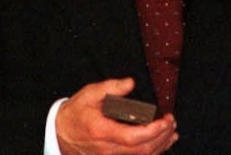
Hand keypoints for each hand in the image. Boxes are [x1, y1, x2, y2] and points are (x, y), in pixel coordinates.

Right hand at [56, 78, 176, 154]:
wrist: (58, 134)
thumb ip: (111, 87)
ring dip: (160, 146)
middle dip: (162, 137)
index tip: (166, 120)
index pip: (133, 137)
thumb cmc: (75, 114)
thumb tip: (130, 83)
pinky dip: (152, 153)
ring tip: (171, 131)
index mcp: (102, 131)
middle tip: (171, 122)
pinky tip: (162, 144)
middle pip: (142, 149)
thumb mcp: (90, 94)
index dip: (154, 131)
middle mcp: (107, 149)